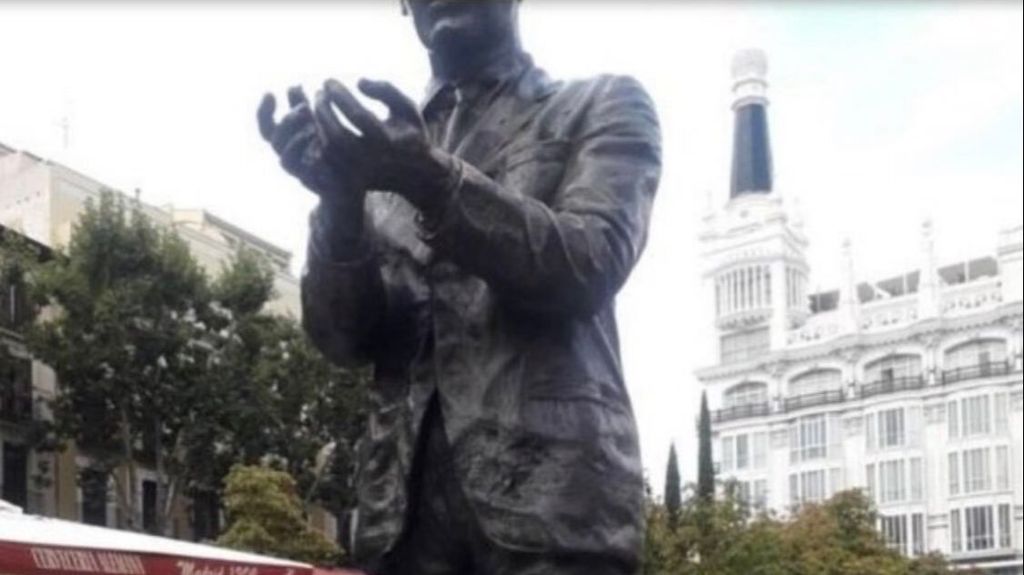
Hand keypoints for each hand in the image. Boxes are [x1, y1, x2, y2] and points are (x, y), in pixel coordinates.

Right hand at [257, 86, 366, 209]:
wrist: (349, 187)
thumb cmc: (332, 153)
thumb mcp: (318, 126)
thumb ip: (304, 109)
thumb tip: (293, 85)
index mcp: (288, 143)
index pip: (266, 128)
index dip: (264, 112)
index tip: (270, 92)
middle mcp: (290, 158)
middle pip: (276, 140)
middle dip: (288, 122)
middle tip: (304, 108)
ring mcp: (301, 174)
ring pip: (285, 160)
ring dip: (296, 142)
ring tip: (313, 129)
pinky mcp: (317, 186)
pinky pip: (308, 176)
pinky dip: (313, 165)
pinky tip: (322, 151)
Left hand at [314, 79, 456, 210]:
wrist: (416, 175)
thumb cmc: (410, 134)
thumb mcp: (406, 108)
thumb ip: (386, 90)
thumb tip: (358, 81)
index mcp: (388, 141)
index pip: (358, 116)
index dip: (340, 96)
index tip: (328, 81)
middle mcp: (373, 159)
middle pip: (337, 135)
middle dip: (323, 111)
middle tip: (319, 93)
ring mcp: (360, 171)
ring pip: (329, 148)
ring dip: (319, 124)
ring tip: (318, 104)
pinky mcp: (351, 178)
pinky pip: (327, 159)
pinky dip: (320, 138)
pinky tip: (320, 122)